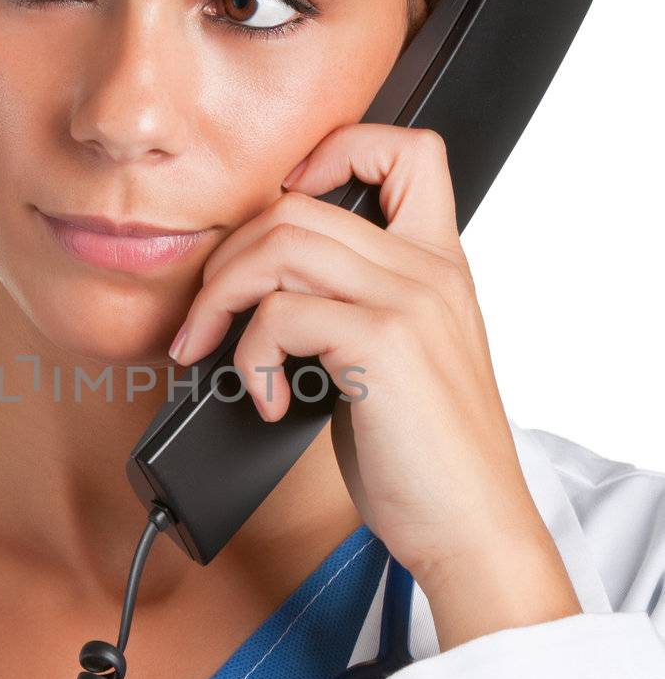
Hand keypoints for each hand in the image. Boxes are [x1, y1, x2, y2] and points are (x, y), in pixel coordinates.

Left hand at [167, 122, 581, 643]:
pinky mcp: (384, 345)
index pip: (407, 149)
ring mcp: (410, 301)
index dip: (333, 151)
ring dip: (220, 299)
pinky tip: (265, 401)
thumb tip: (260, 303)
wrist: (474, 529)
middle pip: (297, 204)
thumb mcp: (396, 367)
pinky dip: (249, 358)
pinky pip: (279, 313)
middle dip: (226, 257)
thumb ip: (351, 314)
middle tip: (204, 320)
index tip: (281, 209)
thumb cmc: (428, 461)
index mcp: (439, 265)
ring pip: (280, 243)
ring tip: (212, 354)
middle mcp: (430, 269)